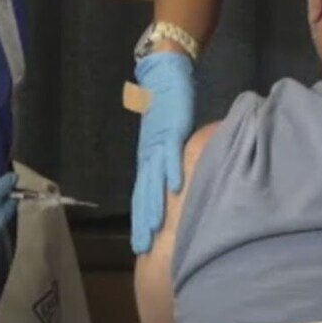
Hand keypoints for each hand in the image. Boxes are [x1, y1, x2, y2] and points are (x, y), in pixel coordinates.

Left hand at [131, 51, 194, 253]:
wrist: (163, 74)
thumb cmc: (168, 106)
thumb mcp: (168, 138)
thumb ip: (172, 158)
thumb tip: (180, 183)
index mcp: (148, 159)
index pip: (142, 194)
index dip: (140, 219)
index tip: (141, 245)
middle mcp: (149, 155)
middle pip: (144, 193)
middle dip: (143, 222)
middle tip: (143, 248)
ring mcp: (158, 143)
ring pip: (153, 179)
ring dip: (154, 205)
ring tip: (154, 229)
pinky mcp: (171, 129)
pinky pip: (171, 153)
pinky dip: (172, 171)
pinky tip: (174, 189)